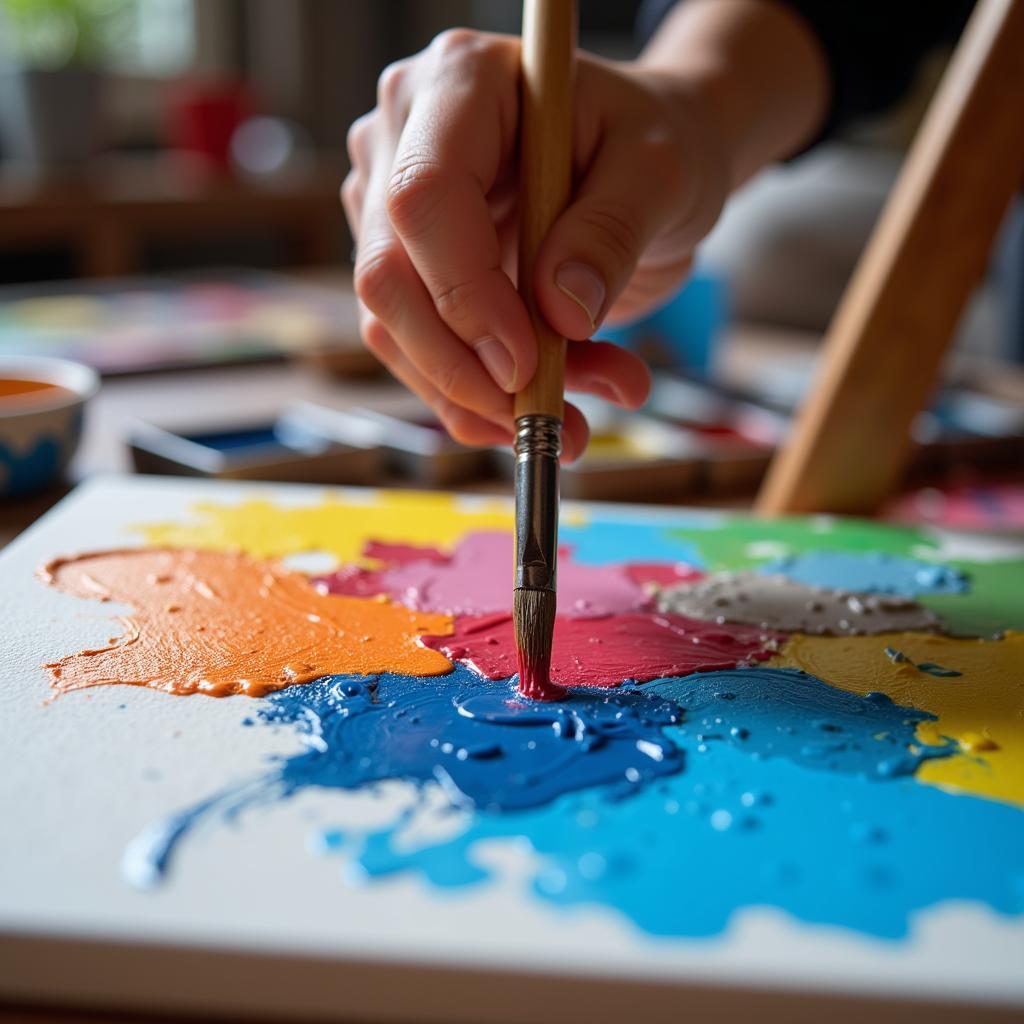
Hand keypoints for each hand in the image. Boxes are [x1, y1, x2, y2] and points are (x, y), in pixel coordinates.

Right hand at [343, 29, 730, 458]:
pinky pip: (418, 353)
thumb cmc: (651, 144)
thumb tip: (559, 314)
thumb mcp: (662, 172)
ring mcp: (390, 207)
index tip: (527, 365)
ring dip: (482, 397)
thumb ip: (612, 232)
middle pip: (388, 277)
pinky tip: (552, 404)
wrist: (640, 166)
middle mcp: (402, 139)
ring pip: (394, 331)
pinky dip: (481, 399)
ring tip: (580, 414)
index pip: (424, 198)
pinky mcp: (405, 268)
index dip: (466, 294)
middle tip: (551, 418)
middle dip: (463, 370)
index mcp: (460, 83)